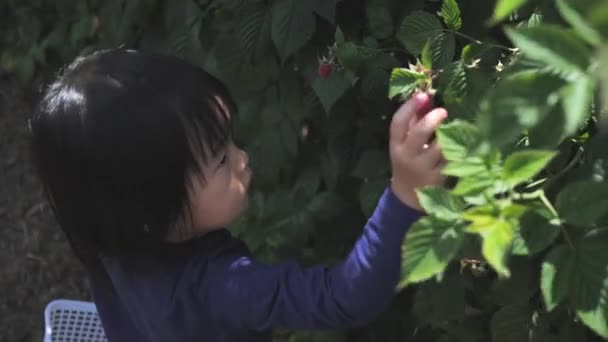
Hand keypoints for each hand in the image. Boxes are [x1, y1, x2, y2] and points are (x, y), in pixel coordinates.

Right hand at [389, 92, 447, 210]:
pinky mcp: (438, 178)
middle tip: (443, 111)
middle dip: (432, 119)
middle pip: (419, 133)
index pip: (398, 123)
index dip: (409, 107)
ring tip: (457, 126)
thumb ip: (413, 121)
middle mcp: (407, 156)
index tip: (422, 95)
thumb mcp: (404, 144)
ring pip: (440, 147)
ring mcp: (423, 168)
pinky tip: (464, 141)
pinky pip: (451, 159)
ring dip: (449, 134)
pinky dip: (458, 148)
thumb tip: (426, 96)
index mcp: (396, 145)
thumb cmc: (409, 161)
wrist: (408, 196)